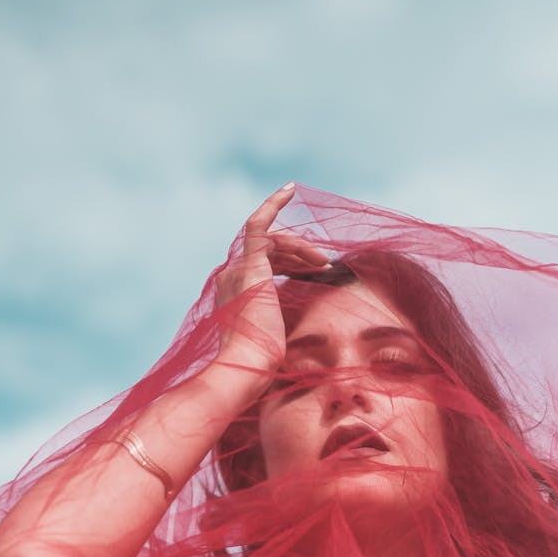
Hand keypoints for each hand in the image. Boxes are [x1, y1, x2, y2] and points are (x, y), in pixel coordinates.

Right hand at [213, 184, 330, 402]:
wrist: (248, 366)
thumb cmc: (263, 365)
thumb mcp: (278, 341)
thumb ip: (286, 326)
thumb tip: (312, 337)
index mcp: (235, 296)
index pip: (263, 267)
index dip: (289, 264)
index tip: (312, 266)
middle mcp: (232, 279)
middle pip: (268, 252)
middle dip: (298, 256)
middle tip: (324, 267)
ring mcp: (238, 270)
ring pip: (271, 242)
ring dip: (301, 248)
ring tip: (325, 262)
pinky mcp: (249, 265)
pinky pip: (258, 224)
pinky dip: (272, 205)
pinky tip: (289, 190)